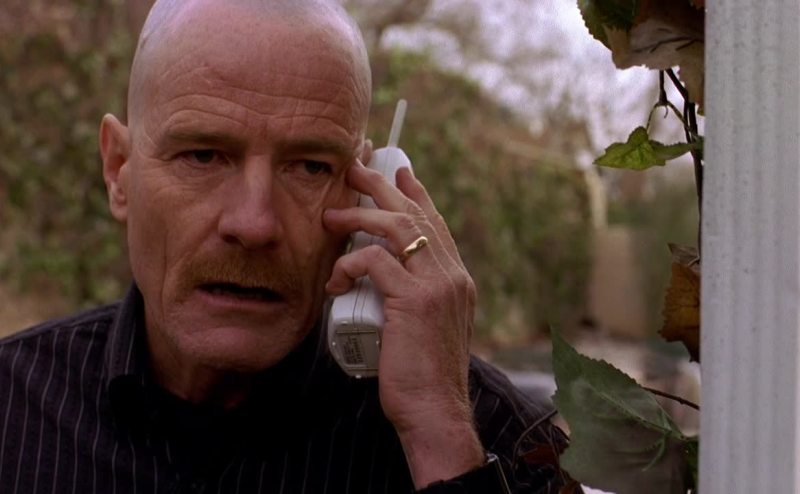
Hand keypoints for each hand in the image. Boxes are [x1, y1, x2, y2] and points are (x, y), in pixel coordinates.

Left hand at [324, 163, 483, 486]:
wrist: (436, 413)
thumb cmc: (421, 377)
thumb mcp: (422, 329)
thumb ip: (411, 299)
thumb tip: (381, 281)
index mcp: (456, 280)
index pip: (435, 223)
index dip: (415, 194)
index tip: (397, 173)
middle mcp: (452, 276)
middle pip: (416, 214)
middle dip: (382, 186)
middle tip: (356, 167)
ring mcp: (438, 286)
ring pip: (397, 227)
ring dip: (360, 215)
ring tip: (331, 215)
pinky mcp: (415, 301)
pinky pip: (375, 261)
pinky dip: (349, 263)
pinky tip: (335, 279)